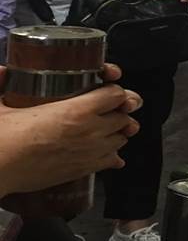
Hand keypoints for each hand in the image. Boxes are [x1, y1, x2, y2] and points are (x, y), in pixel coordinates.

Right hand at [0, 64, 142, 197]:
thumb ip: (2, 83)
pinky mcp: (85, 170)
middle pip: (124, 116)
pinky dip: (113, 154)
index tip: (107, 88)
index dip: (115, 90)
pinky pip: (112, 160)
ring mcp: (90, 152)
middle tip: (110, 108)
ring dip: (118, 131)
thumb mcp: (0, 105)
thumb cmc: (0, 140)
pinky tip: (107, 151)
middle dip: (120, 111)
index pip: (117, 94)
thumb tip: (3, 70)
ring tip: (107, 127)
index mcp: (77, 110)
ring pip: (122, 138)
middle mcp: (91, 130)